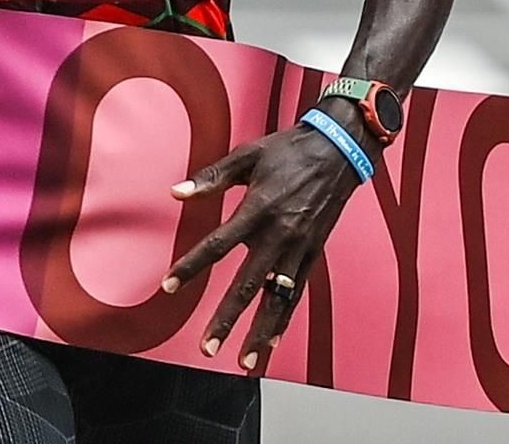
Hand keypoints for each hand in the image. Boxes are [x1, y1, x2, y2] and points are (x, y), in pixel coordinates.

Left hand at [161, 122, 367, 372]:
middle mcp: (279, 234)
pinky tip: (272, 341)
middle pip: (247, 285)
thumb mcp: (248, 156)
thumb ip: (212, 178)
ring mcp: (299, 248)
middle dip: (227, 319)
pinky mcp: (313, 254)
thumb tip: (177, 192)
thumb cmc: (290, 151)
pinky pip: (296, 293)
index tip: (169, 286)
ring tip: (245, 360)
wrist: (339, 149)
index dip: (191, 267)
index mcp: (258, 209)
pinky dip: (284, 319)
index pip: (217, 245)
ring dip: (260, 332)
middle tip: (209, 347)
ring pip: (276, 299)